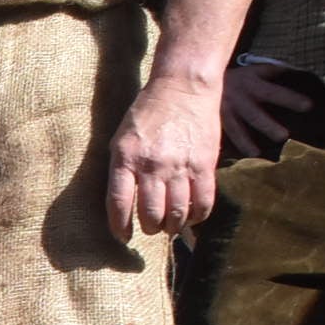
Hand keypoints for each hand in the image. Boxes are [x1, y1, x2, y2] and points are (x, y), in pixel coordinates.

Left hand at [109, 70, 223, 238]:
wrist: (183, 87)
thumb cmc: (146, 114)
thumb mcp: (120, 139)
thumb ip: (120, 171)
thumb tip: (122, 205)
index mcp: (126, 159)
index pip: (119, 204)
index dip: (120, 227)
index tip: (122, 237)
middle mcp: (152, 165)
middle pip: (152, 214)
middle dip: (150, 228)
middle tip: (151, 227)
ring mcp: (181, 165)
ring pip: (178, 213)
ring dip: (173, 226)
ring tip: (171, 225)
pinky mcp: (205, 163)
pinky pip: (204, 201)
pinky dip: (198, 216)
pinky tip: (192, 216)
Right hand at [221, 60, 315, 162]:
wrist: (201, 79)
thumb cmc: (237, 77)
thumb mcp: (254, 70)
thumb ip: (273, 72)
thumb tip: (298, 70)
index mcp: (252, 85)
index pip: (275, 93)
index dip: (291, 99)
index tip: (309, 106)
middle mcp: (240, 100)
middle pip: (255, 115)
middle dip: (268, 126)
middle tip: (283, 136)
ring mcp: (226, 112)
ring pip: (237, 128)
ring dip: (245, 141)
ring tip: (256, 153)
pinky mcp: (216, 122)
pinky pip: (223, 134)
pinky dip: (228, 146)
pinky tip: (234, 157)